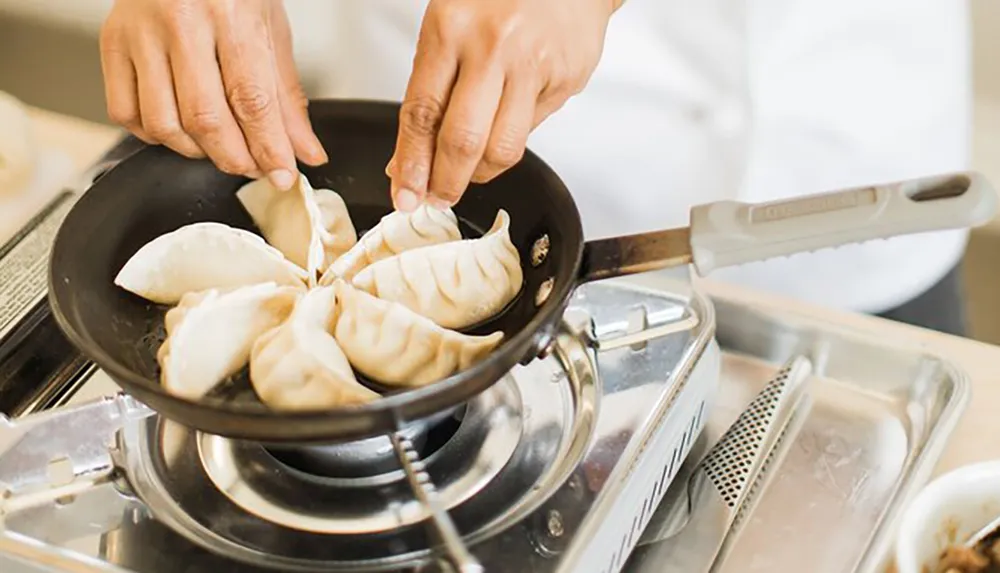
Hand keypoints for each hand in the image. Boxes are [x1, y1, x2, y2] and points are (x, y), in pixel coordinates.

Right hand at [99, 0, 326, 188]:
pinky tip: (179, 127)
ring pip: (163, 124)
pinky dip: (155, 136)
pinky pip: (126, 113)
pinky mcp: (111, 43)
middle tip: (253, 166)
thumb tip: (304, 152)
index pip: (251, 100)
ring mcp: (140, 33)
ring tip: (219, 146)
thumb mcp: (271, 31)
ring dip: (196, 151)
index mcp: (230, 14)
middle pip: (205, 118)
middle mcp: (180, 22)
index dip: (269, 148)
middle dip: (234, 157)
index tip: (282, 175)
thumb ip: (286, 98)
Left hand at [388, 0, 620, 210]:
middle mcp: (494, 48)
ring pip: (503, 149)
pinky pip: (532, 131)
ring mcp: (534, 66)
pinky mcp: (565, 80)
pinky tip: (507, 121)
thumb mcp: (448, 25)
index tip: (407, 194)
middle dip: (447, 183)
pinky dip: (512, 138)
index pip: (422, 113)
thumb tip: (410, 157)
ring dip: (481, 173)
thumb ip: (430, 89)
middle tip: (438, 198)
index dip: (412, 164)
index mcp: (451, 29)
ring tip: (471, 170)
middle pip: (464, 142)